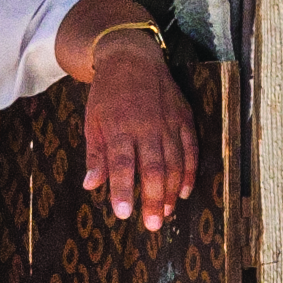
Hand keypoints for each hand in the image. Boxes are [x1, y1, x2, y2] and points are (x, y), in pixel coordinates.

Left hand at [80, 30, 195, 229]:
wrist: (132, 57)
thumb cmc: (108, 95)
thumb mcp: (93, 122)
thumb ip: (96, 155)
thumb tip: (91, 185)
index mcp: (119, 128)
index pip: (121, 165)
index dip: (123, 190)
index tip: (123, 214)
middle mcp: (146, 127)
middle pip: (153, 169)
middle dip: (152, 199)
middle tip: (152, 225)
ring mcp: (168, 123)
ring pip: (174, 163)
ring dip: (170, 191)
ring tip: (165, 213)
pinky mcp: (183, 118)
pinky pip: (191, 149)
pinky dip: (189, 172)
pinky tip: (183, 191)